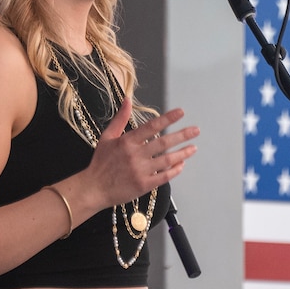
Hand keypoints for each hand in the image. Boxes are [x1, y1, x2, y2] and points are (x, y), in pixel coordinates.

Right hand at [80, 104, 198, 211]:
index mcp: (127, 141)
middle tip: (196, 130)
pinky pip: (164, 176)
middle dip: (182, 135)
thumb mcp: (107, 137)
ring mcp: (140, 171)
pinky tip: (182, 165)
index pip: (151, 126)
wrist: (94, 188)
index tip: (181, 112)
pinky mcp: (144, 185)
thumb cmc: (100, 162)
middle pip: (164, 142)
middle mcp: (135, 155)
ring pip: (167, 160)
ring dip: (183, 153)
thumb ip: (120, 118)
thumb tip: (127, 100)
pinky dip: (175, 170)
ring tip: (193, 148)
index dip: (168, 118)